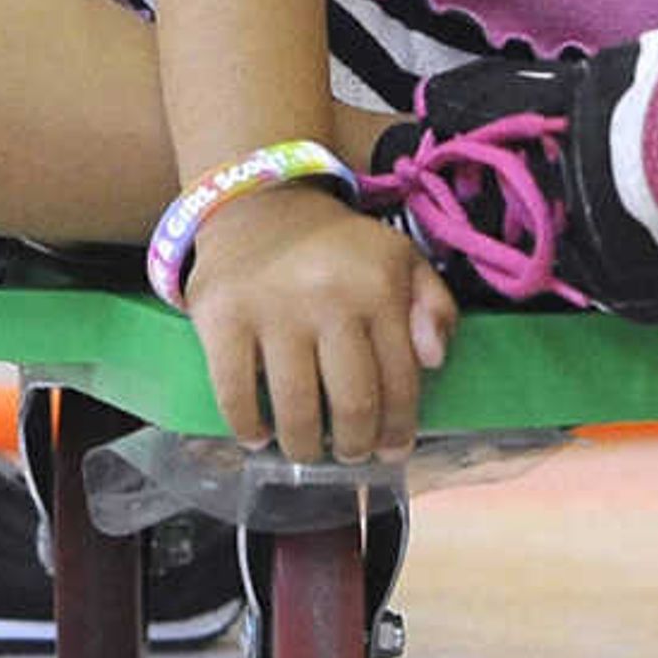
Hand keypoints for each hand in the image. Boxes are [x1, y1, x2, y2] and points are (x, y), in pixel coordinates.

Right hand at [183, 183, 455, 463]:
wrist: (260, 204)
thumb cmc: (338, 248)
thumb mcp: (401, 260)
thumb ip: (435, 307)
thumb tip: (435, 360)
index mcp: (379, 286)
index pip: (401, 381)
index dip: (399, 428)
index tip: (392, 451)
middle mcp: (329, 297)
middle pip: (352, 403)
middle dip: (356, 444)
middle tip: (351, 454)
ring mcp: (272, 308)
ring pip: (296, 408)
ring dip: (306, 447)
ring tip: (309, 451)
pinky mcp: (222, 317)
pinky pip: (235, 393)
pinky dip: (248, 427)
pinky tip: (259, 437)